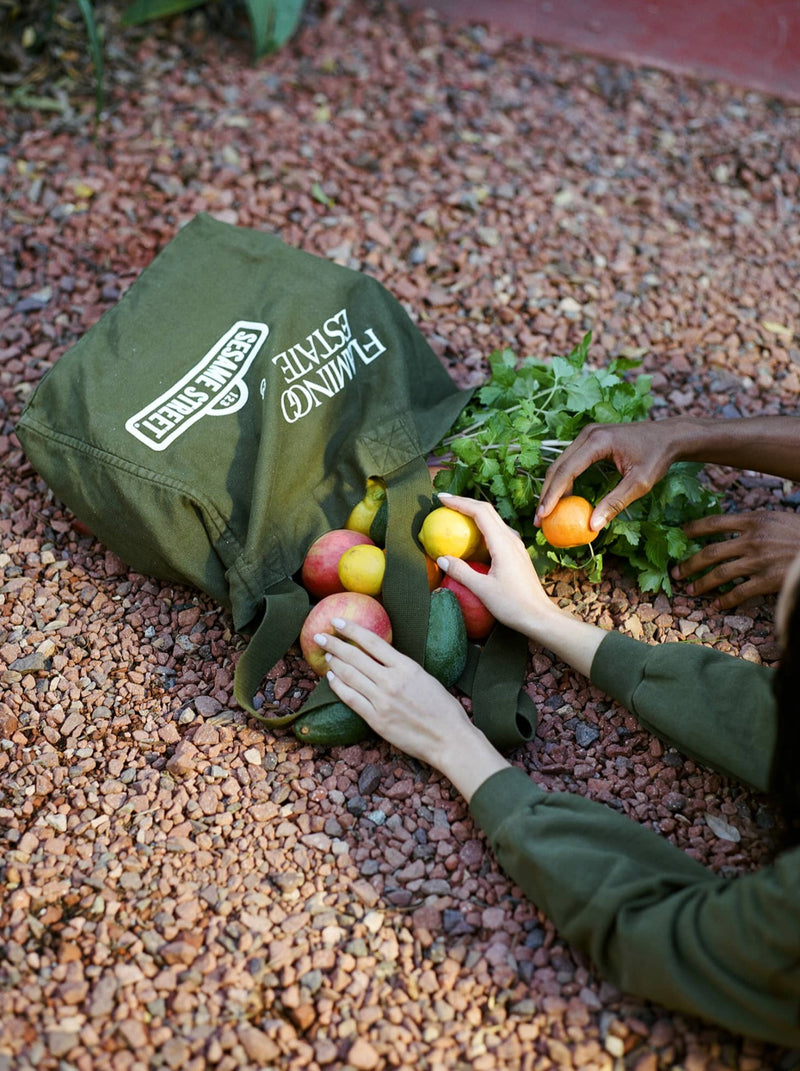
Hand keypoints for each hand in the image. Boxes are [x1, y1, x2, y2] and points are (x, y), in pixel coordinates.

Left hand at [317, 619, 508, 800]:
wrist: (449, 739)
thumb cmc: (443, 709)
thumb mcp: (426, 678)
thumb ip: (403, 668)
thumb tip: (383, 659)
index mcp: (407, 667)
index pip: (372, 642)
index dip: (352, 630)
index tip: (337, 622)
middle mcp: (391, 681)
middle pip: (355, 657)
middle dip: (334, 644)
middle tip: (320, 636)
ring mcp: (382, 701)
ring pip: (349, 676)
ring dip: (334, 663)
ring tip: (326, 655)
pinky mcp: (376, 720)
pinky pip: (351, 699)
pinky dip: (338, 686)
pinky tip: (331, 678)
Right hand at [436, 495, 605, 675]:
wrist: (540, 617)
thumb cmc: (512, 605)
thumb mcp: (482, 589)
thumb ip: (461, 572)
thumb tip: (441, 558)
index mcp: (502, 543)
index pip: (480, 512)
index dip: (460, 502)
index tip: (441, 499)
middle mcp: (511, 539)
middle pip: (487, 511)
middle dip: (465, 502)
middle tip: (443, 502)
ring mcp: (516, 546)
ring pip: (493, 520)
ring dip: (474, 513)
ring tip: (455, 515)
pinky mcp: (517, 554)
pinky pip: (497, 532)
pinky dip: (482, 526)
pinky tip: (473, 536)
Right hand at [535, 420, 683, 530]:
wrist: (669, 435)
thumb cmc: (657, 457)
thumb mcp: (639, 484)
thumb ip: (615, 504)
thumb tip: (592, 525)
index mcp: (598, 441)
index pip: (567, 470)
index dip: (552, 495)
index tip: (543, 516)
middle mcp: (588, 434)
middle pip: (557, 467)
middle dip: (546, 494)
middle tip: (539, 520)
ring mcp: (587, 434)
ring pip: (561, 464)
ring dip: (552, 488)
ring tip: (547, 513)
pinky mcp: (590, 439)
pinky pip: (570, 461)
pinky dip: (564, 481)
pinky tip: (563, 500)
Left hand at [673, 509, 799, 609]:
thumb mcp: (776, 518)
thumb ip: (753, 523)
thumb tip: (729, 529)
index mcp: (754, 519)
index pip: (714, 522)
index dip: (692, 529)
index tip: (679, 535)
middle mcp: (752, 539)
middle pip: (710, 552)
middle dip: (689, 563)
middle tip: (676, 572)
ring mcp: (759, 560)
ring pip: (720, 574)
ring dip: (701, 584)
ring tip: (690, 590)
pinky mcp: (768, 580)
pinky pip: (740, 592)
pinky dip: (725, 600)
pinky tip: (716, 605)